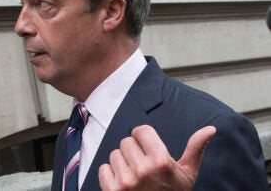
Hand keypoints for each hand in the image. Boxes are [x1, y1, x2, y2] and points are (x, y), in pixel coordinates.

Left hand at [98, 125, 215, 190]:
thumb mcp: (187, 173)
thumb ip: (195, 148)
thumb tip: (210, 129)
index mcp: (161, 161)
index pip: (140, 130)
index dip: (144, 138)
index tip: (148, 148)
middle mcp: (142, 170)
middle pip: (126, 142)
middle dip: (134, 152)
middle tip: (144, 166)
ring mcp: (125, 181)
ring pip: (114, 154)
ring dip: (123, 163)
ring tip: (136, 176)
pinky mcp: (112, 190)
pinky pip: (103, 168)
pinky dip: (110, 174)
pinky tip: (124, 183)